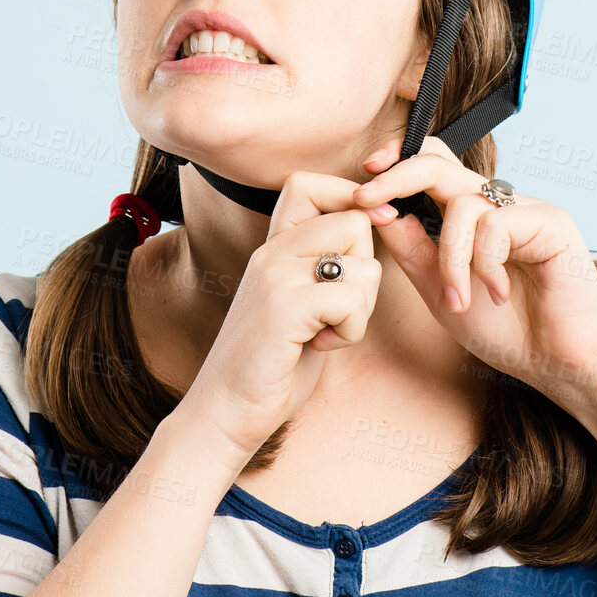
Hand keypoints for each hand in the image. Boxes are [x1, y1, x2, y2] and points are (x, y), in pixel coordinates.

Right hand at [188, 169, 383, 462]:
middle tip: (339, 309)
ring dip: (361, 308)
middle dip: (366, 268)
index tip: (356, 250)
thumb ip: (324, 266)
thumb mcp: (298, 302)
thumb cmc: (272, 364)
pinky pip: (352, 299)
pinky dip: (351, 331)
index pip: (310, 183)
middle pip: (356, 222)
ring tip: (326, 332)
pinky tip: (322, 346)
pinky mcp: (284, 307)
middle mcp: (272, 252)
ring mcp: (275, 276)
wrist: (223, 413)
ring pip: (363, 264)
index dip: (348, 204)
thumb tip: (373, 226)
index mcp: (272, 247)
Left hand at [352, 135, 596, 402]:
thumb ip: (412, 249)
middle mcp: (499, 203)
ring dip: (449, 258)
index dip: (397, 161)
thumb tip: (377, 210)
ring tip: (458, 299)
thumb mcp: (440, 289)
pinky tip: (499, 293)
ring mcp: (527, 208)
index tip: (363, 183)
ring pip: (462, 204)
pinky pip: (495, 225)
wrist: (559, 364)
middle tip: (366, 198)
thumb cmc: (506, 330)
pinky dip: (485, 264)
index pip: (432, 165)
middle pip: (440, 164)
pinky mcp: (551, 222)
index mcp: (472, 214)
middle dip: (396, 177)